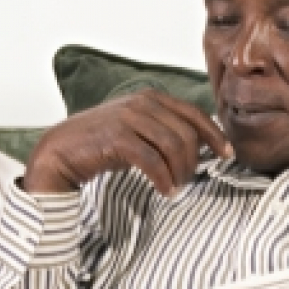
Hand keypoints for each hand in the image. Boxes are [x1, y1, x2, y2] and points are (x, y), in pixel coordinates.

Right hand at [23, 89, 233, 195]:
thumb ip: (165, 131)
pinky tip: (166, 190)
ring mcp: (128, 118)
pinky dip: (163, 178)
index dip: (215, 135)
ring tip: (176, 187)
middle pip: (186, 133)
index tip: (227, 154)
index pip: (194, 114)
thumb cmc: (102, 144)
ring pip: (172, 146)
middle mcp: (142, 103)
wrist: (62, 151)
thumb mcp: (138, 131)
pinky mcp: (117, 138)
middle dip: (194, 161)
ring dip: (180, 172)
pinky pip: (152, 160)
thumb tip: (201, 145)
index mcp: (151, 97)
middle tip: (188, 180)